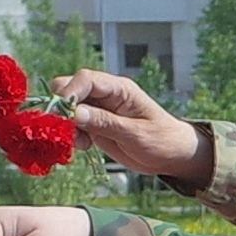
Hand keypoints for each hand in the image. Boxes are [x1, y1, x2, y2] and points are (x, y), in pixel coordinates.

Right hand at [52, 67, 209, 185]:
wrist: (173, 155)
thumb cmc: (163, 140)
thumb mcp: (136, 134)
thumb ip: (106, 123)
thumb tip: (75, 113)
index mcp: (119, 89)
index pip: (86, 79)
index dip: (70, 91)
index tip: (61, 112)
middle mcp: (105, 95)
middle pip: (70, 88)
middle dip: (61, 107)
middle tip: (65, 129)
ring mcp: (98, 110)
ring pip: (67, 108)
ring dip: (65, 124)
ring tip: (80, 143)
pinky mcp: (94, 125)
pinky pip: (72, 124)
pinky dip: (71, 134)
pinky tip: (83, 146)